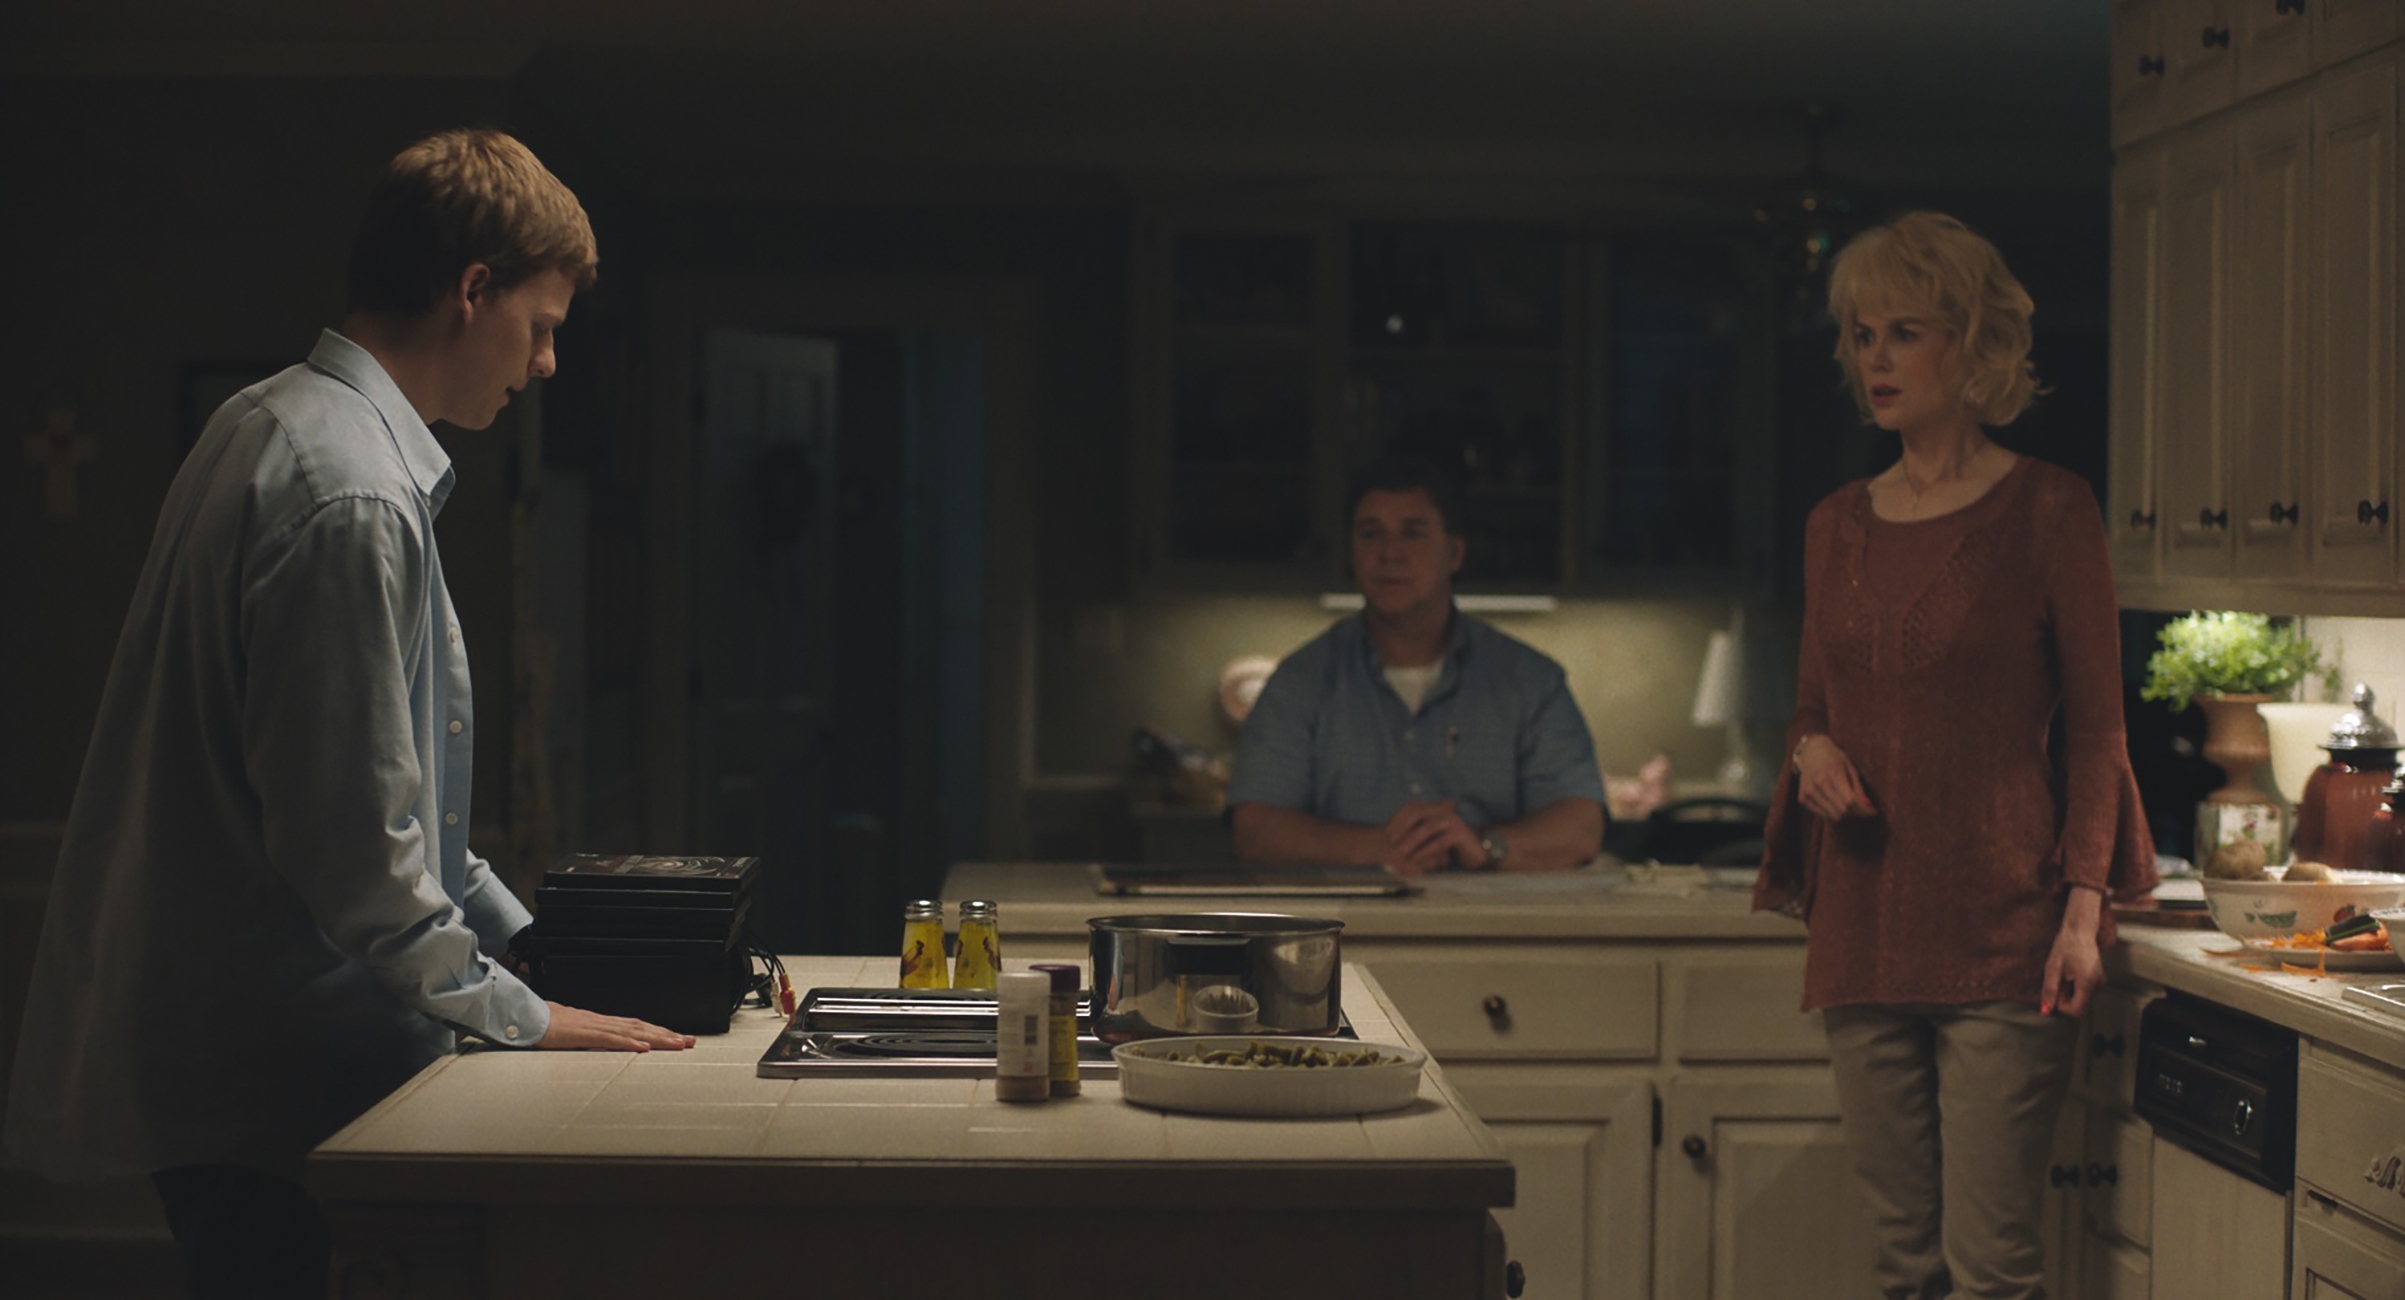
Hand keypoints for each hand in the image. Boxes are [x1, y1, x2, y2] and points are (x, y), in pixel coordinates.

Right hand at [536, 1002, 696, 1051]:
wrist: (525, 1016)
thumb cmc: (544, 1025)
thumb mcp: (572, 1036)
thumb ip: (588, 1040)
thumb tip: (603, 1047)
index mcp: (601, 1023)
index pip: (637, 1027)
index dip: (659, 1033)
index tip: (678, 1039)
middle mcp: (603, 1022)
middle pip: (642, 1027)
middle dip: (668, 1035)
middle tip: (690, 1042)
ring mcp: (595, 1026)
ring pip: (633, 1032)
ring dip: (658, 1038)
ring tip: (678, 1044)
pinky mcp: (583, 1034)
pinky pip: (610, 1039)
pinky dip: (629, 1043)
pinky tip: (644, 1047)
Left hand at [1383, 800, 1483, 873]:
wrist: (1475, 851)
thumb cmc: (1449, 845)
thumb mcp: (1430, 836)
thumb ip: (1414, 831)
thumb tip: (1388, 832)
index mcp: (1435, 808)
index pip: (1412, 806)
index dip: (1398, 817)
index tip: (1387, 830)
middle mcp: (1443, 810)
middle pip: (1418, 812)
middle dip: (1402, 826)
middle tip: (1391, 840)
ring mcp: (1453, 820)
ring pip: (1427, 827)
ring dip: (1412, 839)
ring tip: (1400, 850)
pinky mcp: (1460, 834)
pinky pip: (1439, 841)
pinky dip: (1426, 850)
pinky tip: (1416, 857)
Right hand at [1794, 736, 1877, 821]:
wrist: (1811, 752)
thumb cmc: (1835, 758)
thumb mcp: (1850, 769)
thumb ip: (1858, 789)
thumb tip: (1869, 807)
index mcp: (1833, 774)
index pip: (1850, 801)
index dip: (1863, 810)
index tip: (1873, 812)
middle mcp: (1818, 784)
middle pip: (1842, 811)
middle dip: (1855, 813)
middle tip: (1861, 809)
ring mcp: (1808, 792)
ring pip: (1832, 816)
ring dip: (1844, 815)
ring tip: (1849, 807)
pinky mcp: (1802, 798)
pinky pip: (1822, 815)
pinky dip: (1831, 814)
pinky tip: (1835, 805)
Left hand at [2040, 895, 2106, 1016]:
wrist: (2080, 930)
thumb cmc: (2065, 946)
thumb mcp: (2052, 969)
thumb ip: (2049, 991)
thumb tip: (2045, 1011)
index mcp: (2087, 984)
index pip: (2075, 1011)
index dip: (2061, 1005)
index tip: (2056, 990)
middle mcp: (2098, 986)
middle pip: (2079, 1006)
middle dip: (2065, 998)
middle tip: (2060, 979)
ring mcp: (2100, 983)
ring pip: (2081, 1000)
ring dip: (2070, 992)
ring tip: (2066, 974)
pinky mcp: (2099, 980)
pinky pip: (2085, 992)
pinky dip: (2075, 988)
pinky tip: (2072, 974)